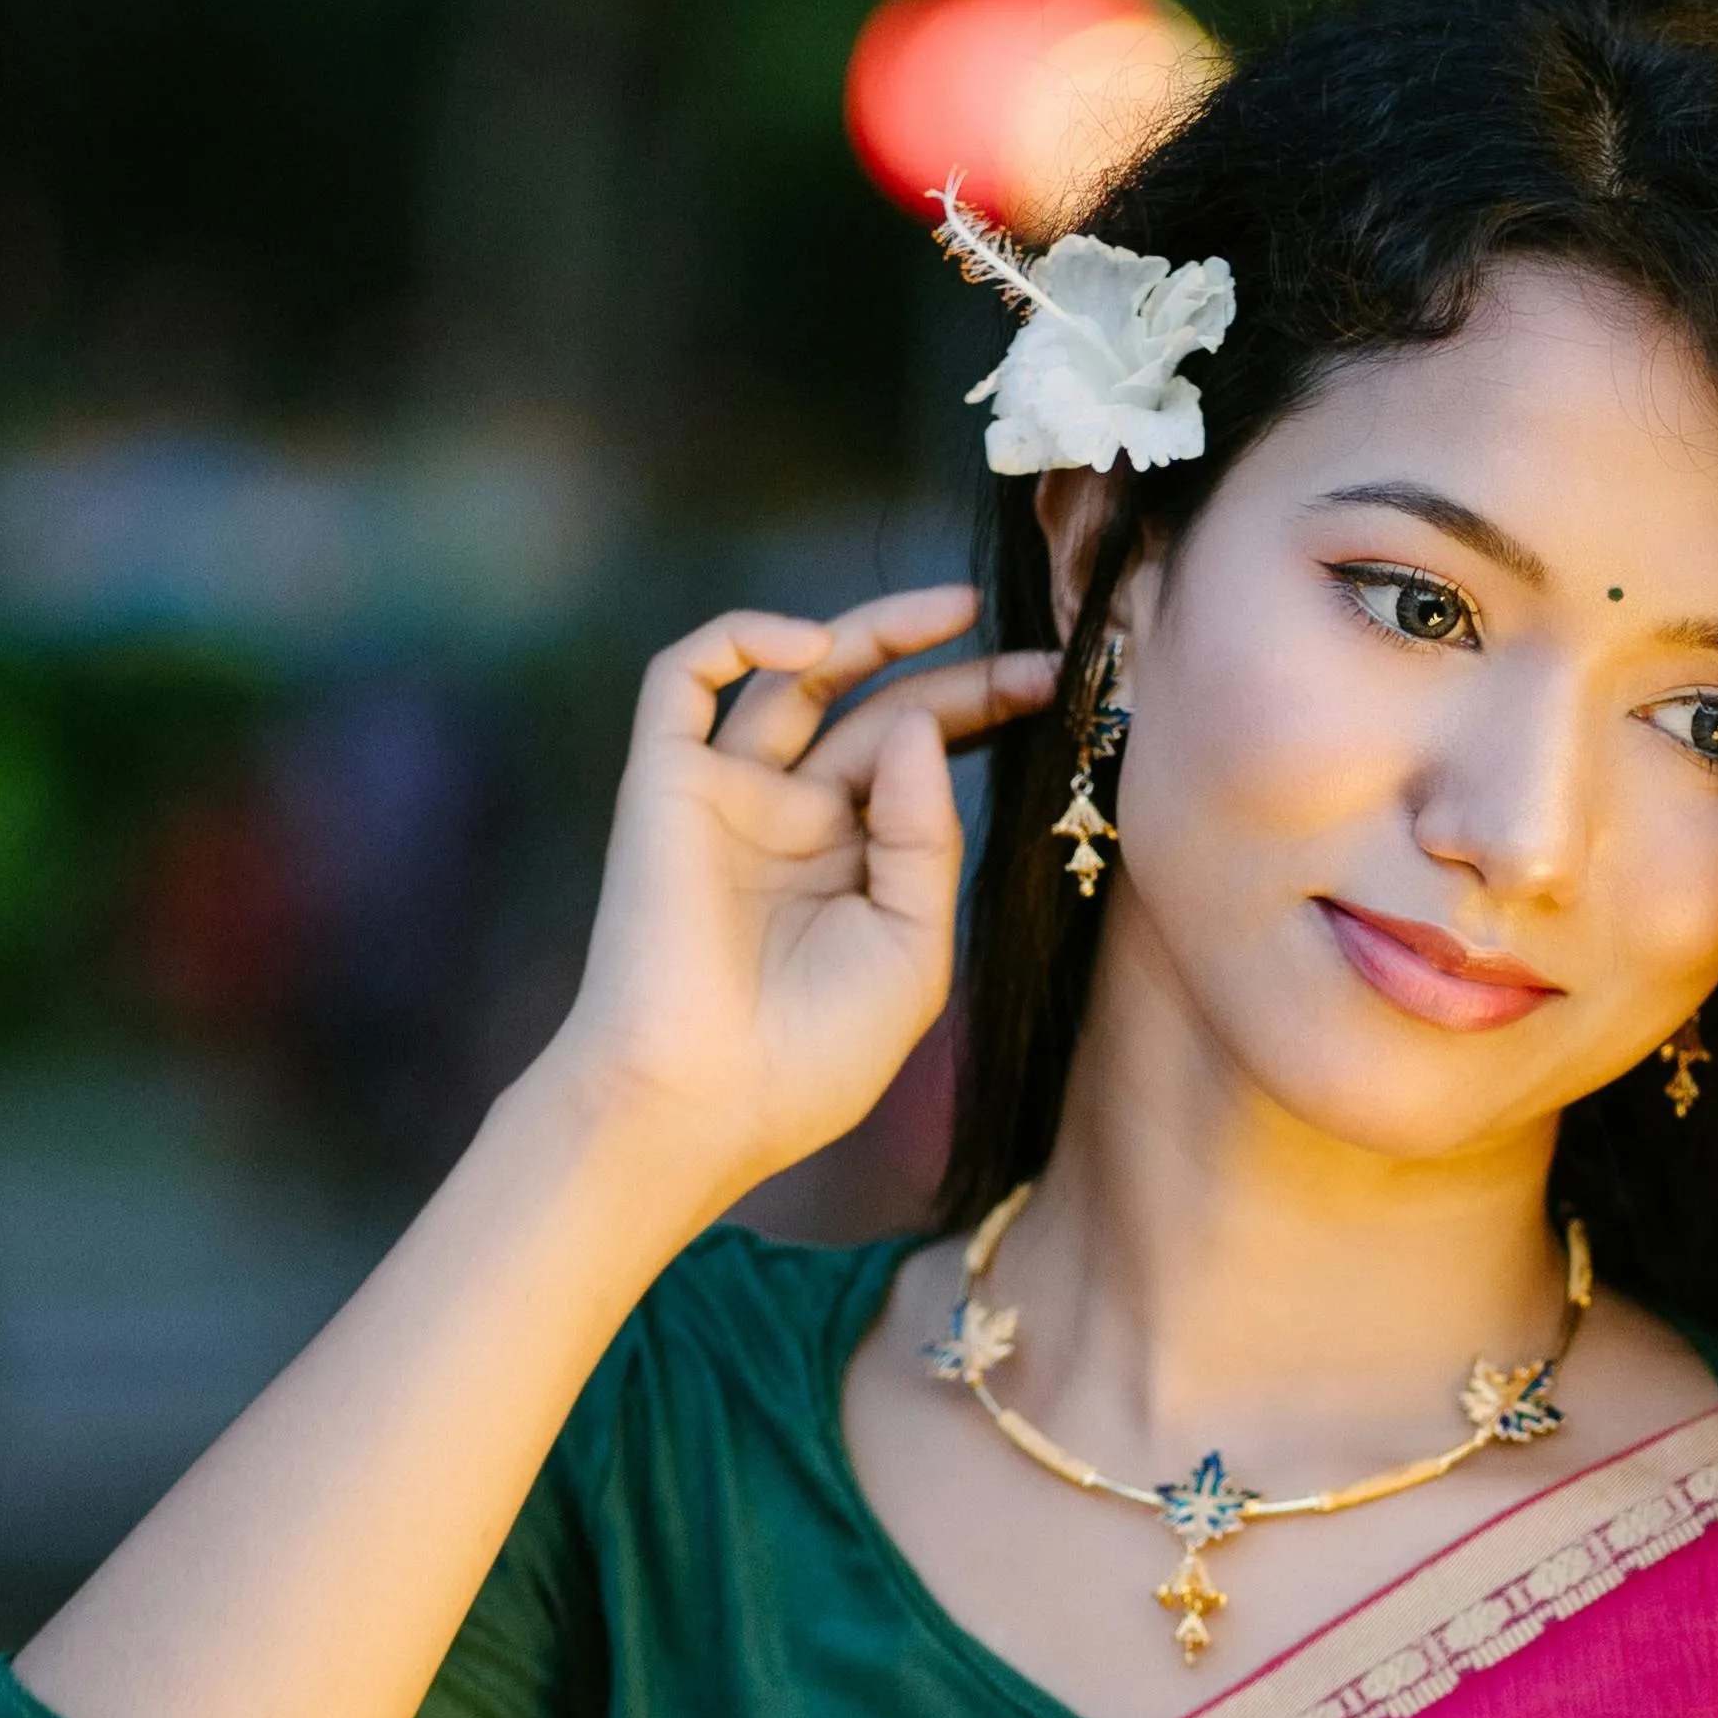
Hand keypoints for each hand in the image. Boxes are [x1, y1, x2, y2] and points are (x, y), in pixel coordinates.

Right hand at [553, 587, 1056, 1199]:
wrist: (699, 1103)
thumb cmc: (808, 1056)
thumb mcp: (912, 950)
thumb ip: (927, 836)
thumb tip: (918, 726)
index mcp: (852, 864)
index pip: (920, 760)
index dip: (983, 715)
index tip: (1055, 689)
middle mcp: (790, 818)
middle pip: (873, 710)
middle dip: (953, 673)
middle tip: (1030, 650)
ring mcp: (726, 796)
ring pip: (791, 678)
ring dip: (867, 631)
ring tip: (950, 614)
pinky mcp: (662, 782)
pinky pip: (681, 678)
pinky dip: (740, 637)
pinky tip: (811, 648)